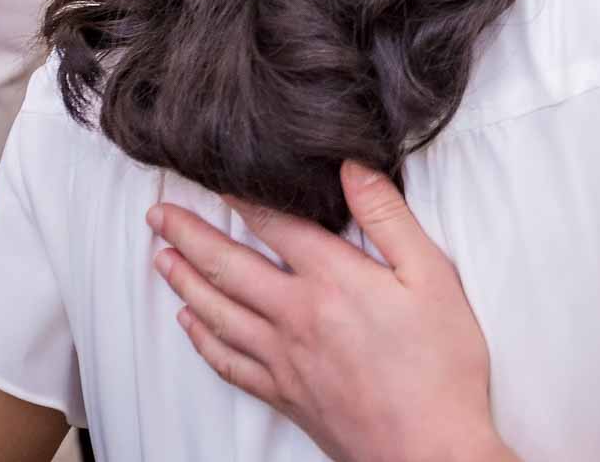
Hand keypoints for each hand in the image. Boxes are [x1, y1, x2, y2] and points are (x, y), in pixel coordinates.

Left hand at [148, 162, 508, 461]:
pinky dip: (203, 340)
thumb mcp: (431, 275)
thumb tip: (351, 166)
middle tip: (159, 216)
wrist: (429, 448)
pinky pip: (229, 362)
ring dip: (184, 282)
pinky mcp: (285, 395)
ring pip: (218, 313)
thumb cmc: (440, 364)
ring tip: (162, 259)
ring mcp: (285, 359)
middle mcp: (297, 316)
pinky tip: (192, 325)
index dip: (243, 200)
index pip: (275, 227)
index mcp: (333, 280)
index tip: (216, 180)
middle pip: (229, 268)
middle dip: (189, 237)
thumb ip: (388, 217)